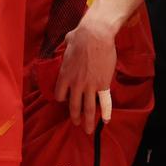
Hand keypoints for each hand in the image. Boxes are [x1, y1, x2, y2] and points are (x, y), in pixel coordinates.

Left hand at [55, 14, 119, 131]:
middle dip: (74, 117)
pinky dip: (105, 112)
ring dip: (87, 121)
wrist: (96, 36)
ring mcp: (89, 86)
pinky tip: (105, 122)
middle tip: (75, 123)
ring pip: (88, 108)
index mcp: (64, 76)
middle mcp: (75, 84)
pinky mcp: (103, 84)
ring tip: (86, 129)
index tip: (65, 99)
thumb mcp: (67, 44)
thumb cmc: (80, 36)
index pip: (60, 94)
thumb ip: (66, 48)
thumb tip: (67, 41)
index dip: (62, 98)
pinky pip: (104, 102)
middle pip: (73, 106)